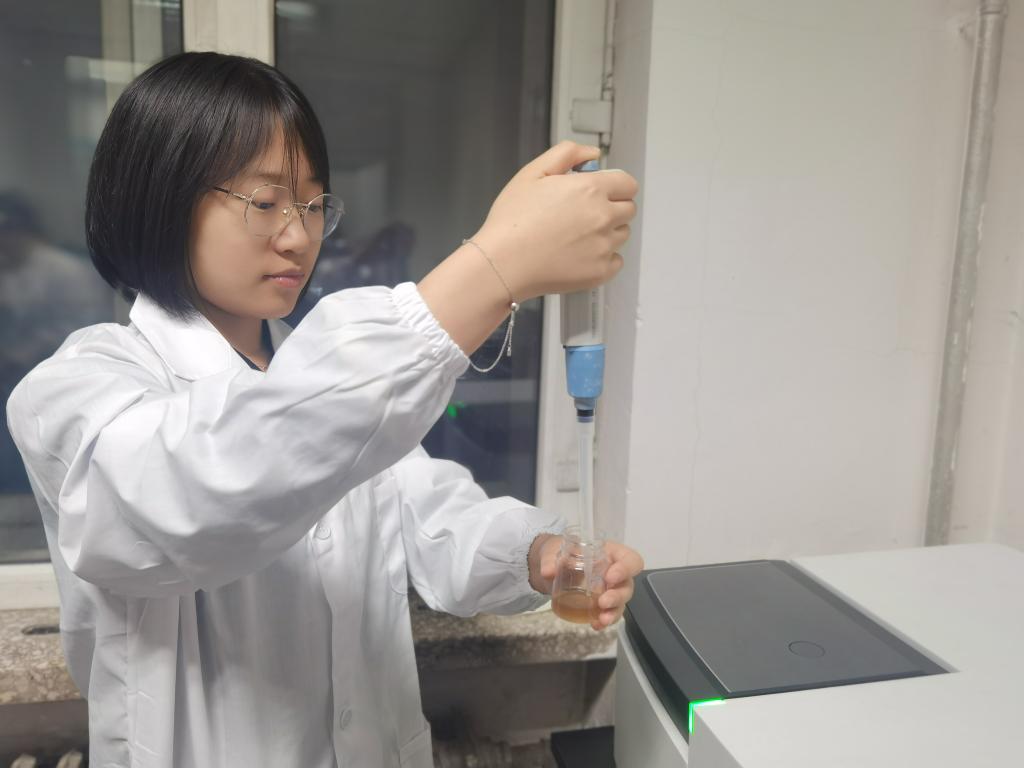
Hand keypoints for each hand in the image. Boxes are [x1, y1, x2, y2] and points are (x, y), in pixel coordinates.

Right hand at [472, 141, 638, 300]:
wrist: (503, 264)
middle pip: (628, 209)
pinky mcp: (600, 272)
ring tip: (576, 236)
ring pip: (621, 235)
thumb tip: (593, 154)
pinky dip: (602, 258)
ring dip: (607, 232)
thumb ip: (567, 154)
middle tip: (582, 215)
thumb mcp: (532, 172)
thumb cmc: (512, 220)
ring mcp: (604, 247)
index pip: (627, 184)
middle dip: (611, 207)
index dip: (614, 185)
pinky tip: (579, 255)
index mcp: (590, 189)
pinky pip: (615, 261)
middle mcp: (603, 217)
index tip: (601, 191)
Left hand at [529, 533, 644, 631]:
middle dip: (617, 596)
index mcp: (611, 553)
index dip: (625, 569)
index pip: (631, 560)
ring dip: (613, 612)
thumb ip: (551, 559)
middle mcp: (615, 572)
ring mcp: (610, 590)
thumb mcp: (555, 551)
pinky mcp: (602, 604)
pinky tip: (596, 626)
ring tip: (602, 620)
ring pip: (621, 602)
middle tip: (603, 602)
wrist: (554, 568)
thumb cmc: (562, 553)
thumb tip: (548, 571)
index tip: (610, 577)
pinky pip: (608, 613)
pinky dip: (603, 620)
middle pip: (627, 585)